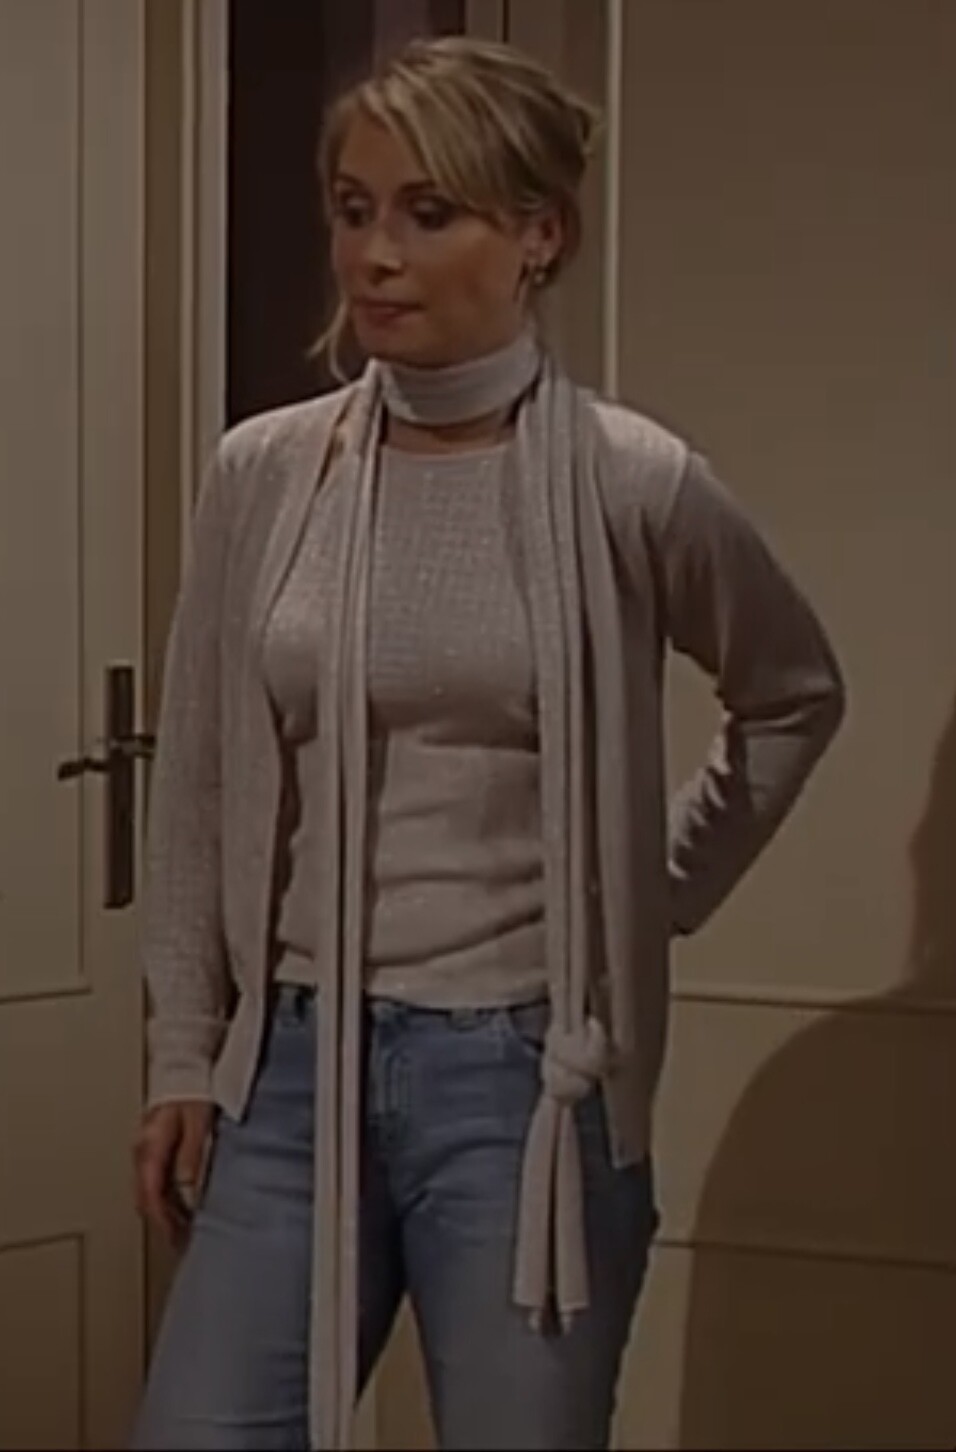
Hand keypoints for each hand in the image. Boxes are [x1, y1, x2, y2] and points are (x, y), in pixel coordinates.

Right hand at [134, 1101, 213, 1246]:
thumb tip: (188, 1187)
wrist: (183, 1069)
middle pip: (145, 1198)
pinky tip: (179, 1203)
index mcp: (150, 1148)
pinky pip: (152, 1180)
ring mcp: (143, 1150)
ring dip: (162, 1212)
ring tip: (183, 1228)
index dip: (163, 1221)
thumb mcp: (198, 1123)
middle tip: (182, 1241)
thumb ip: (192, 1154)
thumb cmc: (193, 1093)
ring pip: (147, 1192)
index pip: (150, 1196)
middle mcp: (141, 1152)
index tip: (177, 1239)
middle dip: (162, 1223)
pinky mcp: (151, 1148)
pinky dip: (163, 1197)